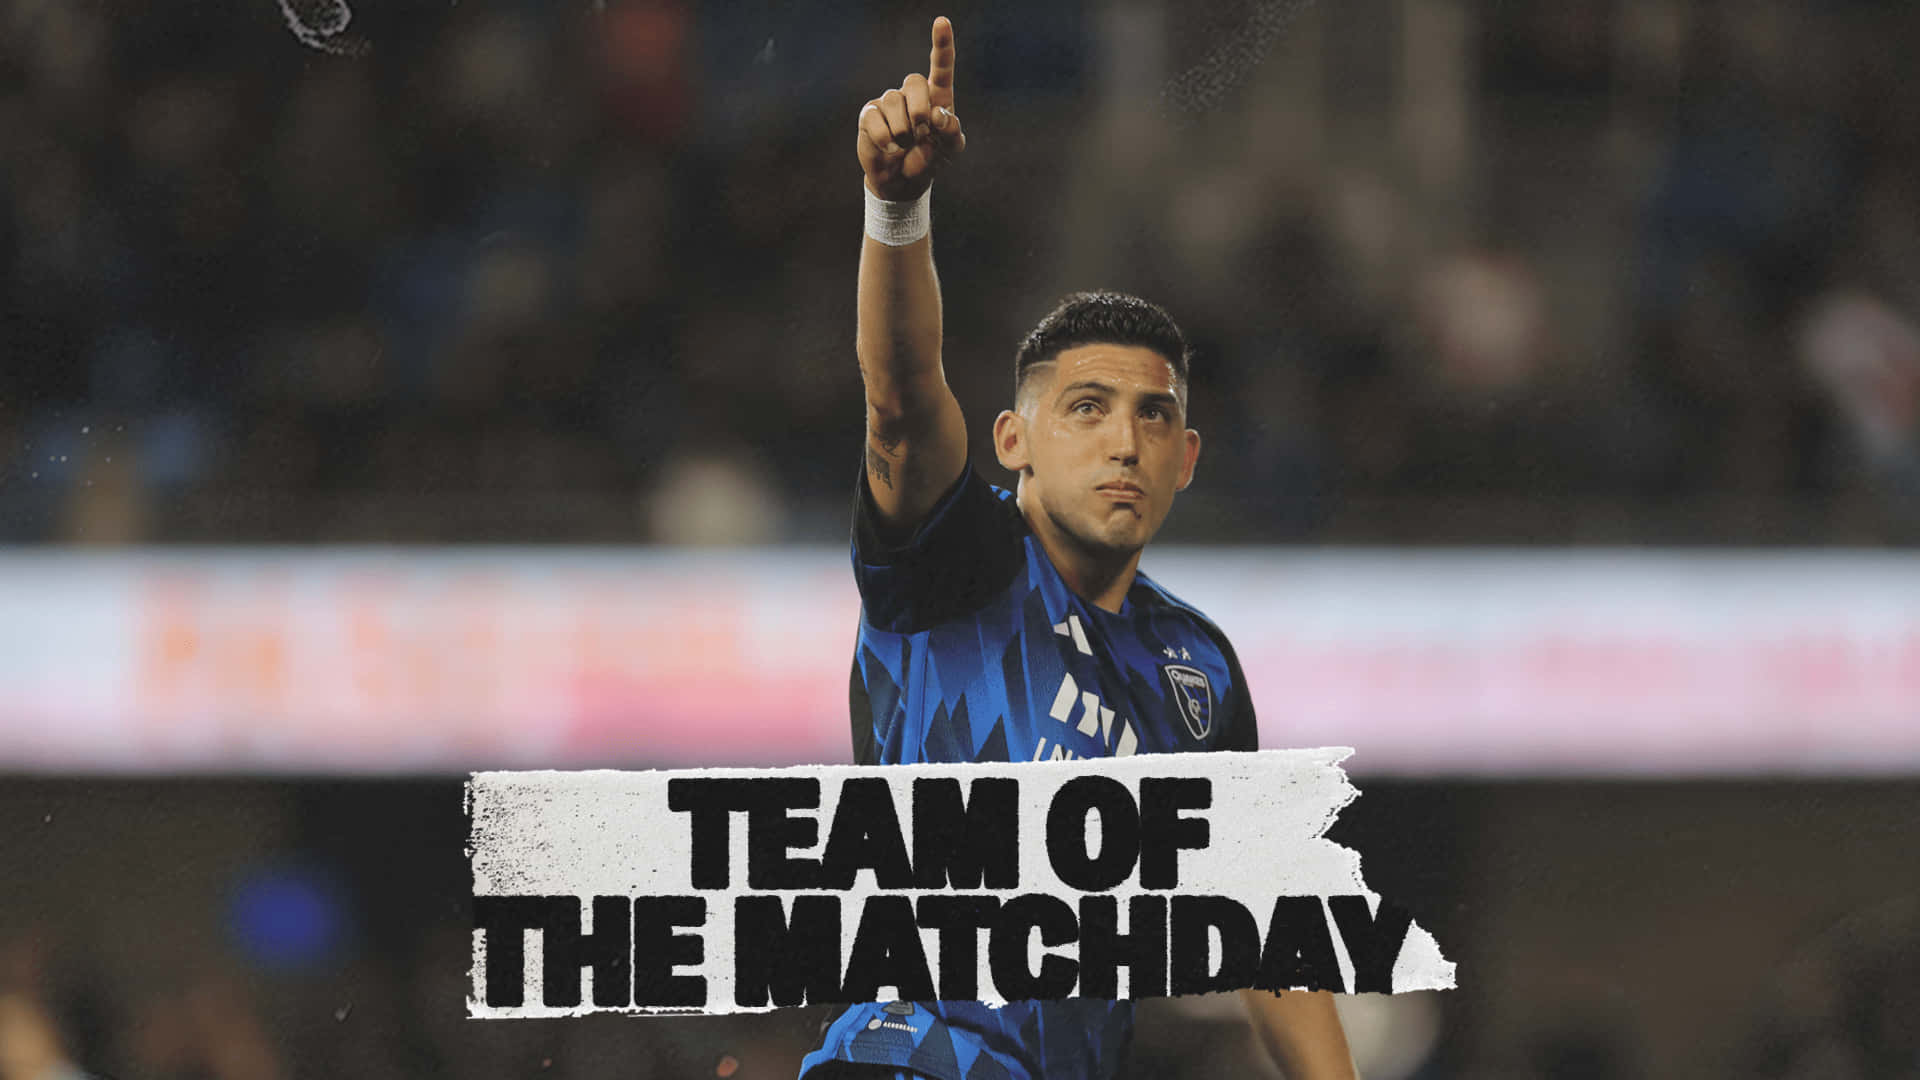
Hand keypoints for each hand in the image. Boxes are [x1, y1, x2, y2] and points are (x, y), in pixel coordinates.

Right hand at [857, 15, 966, 202]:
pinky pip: (875, 119)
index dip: (942, 44)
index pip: (941, 66)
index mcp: (937, 96)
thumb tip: (937, 113)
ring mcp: (888, 103)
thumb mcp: (951, 149)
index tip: (941, 22)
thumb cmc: (930, 160)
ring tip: (904, 145)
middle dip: (919, 110)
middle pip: (914, 82)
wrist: (904, 182)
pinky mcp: (869, 115)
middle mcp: (912, 94)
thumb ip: (952, 131)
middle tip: (921, 132)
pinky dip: (886, 138)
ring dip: (903, 131)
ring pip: (893, 102)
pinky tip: (890, 147)